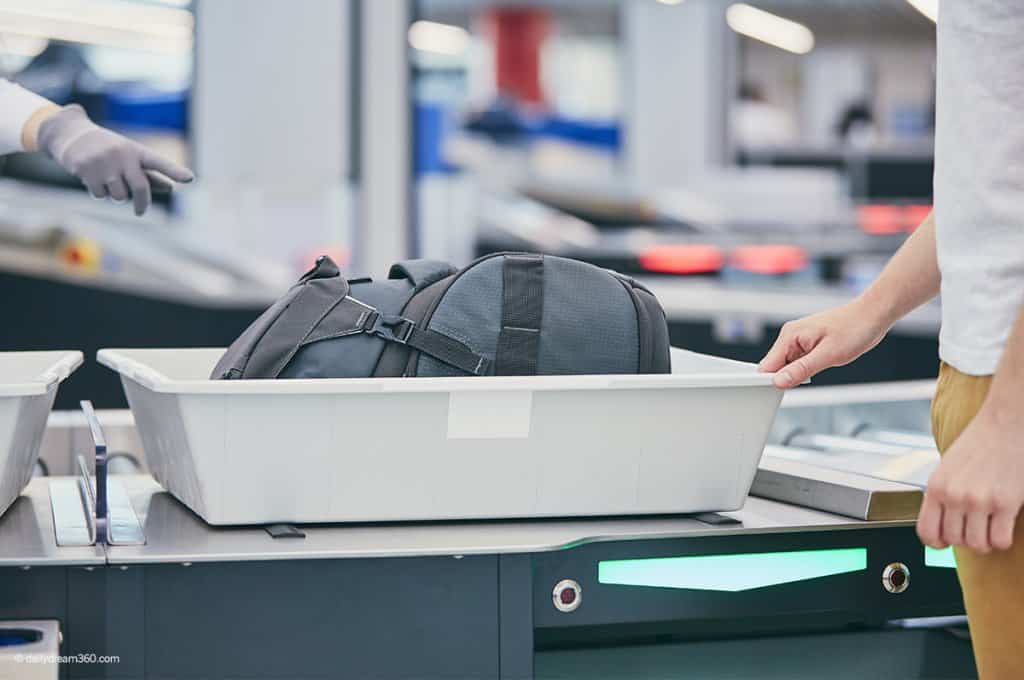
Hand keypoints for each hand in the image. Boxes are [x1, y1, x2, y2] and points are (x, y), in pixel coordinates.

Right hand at [36, 104, 193, 215]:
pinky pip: (99, 195)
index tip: (190, 179)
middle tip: (140, 212)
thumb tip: (170, 188)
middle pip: (140, 188)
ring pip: (118, 196)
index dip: (174, 171)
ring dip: (115, 195)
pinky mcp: (86, 170)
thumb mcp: (129, 157)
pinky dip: (98, 193)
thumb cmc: (108, 149)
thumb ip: (148, 173)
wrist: (71, 134)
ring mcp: (104, 162)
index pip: (159, 162)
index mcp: (136, 151)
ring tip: (107, 180)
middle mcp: (122, 155)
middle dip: (142, 204)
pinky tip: (91, 178)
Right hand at [758, 298, 890, 387]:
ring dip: (797, 374)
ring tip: (819, 368)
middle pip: (774, 366)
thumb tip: (778, 382)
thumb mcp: (828, 355)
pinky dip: (805, 369)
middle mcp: (790, 335)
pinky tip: (820, 365)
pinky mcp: (807, 343)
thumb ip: (801, 369)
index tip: (781, 392)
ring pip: (786, 365)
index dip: (771, 382)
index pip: (767, 365)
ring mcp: (798, 339)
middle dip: (785, 379)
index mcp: (790, 335)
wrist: (872, 315)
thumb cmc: (855, 328)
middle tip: (807, 380)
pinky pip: (797, 361)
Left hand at [917, 404, 1023, 552]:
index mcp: (935, 487)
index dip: (937, 543)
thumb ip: (941, 496)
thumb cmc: (976, 445)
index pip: (926, 532)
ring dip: (984, 542)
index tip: (946, 542)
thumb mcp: (946, 469)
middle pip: (954, 541)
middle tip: (974, 528)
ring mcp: (979, 500)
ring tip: (989, 528)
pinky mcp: (1006, 502)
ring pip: (977, 544)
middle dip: (965, 540)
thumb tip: (940, 524)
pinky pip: (1000, 540)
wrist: (1004, 424)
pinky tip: (1003, 526)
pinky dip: (1002, 540)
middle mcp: (954, 495)